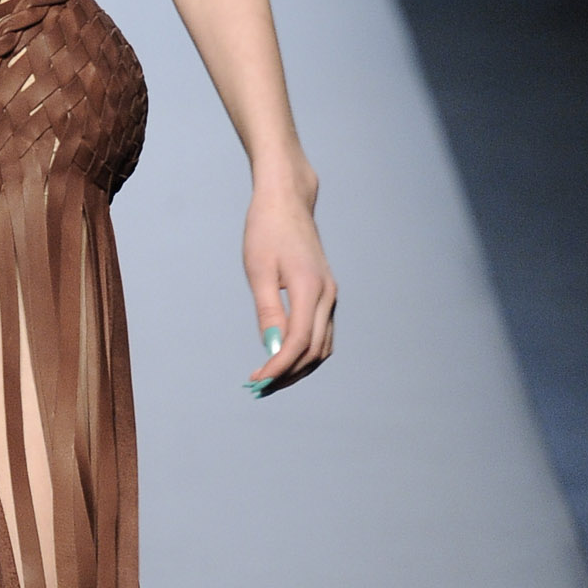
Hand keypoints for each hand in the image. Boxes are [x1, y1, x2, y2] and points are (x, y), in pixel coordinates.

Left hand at [242, 178, 336, 395]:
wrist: (287, 201)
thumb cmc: (267, 230)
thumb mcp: (258, 270)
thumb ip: (268, 312)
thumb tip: (271, 349)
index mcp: (309, 288)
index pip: (299, 341)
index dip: (279, 366)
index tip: (257, 380)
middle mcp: (327, 295)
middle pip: (314, 350)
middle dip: (288, 374)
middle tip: (258, 387)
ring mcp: (330, 295)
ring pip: (322, 346)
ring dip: (298, 367)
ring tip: (269, 379)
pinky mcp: (326, 294)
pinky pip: (322, 333)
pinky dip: (306, 352)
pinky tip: (283, 358)